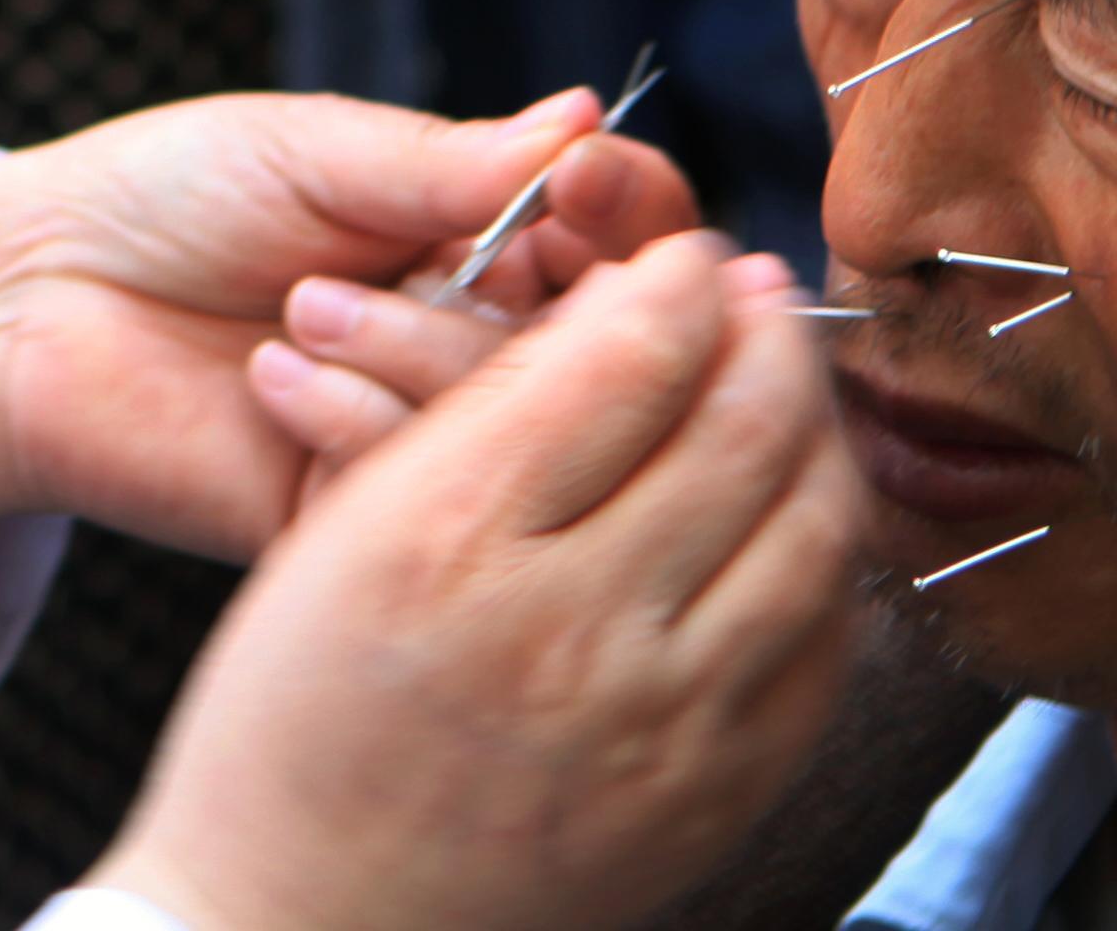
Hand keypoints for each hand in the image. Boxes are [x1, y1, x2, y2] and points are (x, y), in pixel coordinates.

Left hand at [0, 90, 696, 557]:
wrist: (30, 299)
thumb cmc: (168, 199)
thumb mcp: (316, 151)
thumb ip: (455, 163)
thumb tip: (591, 119)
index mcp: (483, 240)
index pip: (629, 240)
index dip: (631, 212)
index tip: (584, 181)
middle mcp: (478, 344)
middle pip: (611, 342)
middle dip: (527, 295)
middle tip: (430, 263)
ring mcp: (428, 439)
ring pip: (529, 422)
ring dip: (418, 351)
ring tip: (303, 309)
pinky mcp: (363, 523)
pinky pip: (432, 492)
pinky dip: (359, 421)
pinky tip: (274, 380)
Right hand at [92, 235, 871, 930]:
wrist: (300, 924)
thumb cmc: (292, 717)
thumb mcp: (342, 526)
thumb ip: (478, 409)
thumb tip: (624, 304)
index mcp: (452, 537)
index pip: (628, 355)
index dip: (677, 276)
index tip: (683, 254)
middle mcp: (569, 629)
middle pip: (741, 430)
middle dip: (768, 333)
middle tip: (762, 291)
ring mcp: (660, 726)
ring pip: (810, 533)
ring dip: (818, 437)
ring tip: (790, 391)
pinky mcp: (712, 799)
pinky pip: (821, 651)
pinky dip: (824, 564)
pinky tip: (793, 525)